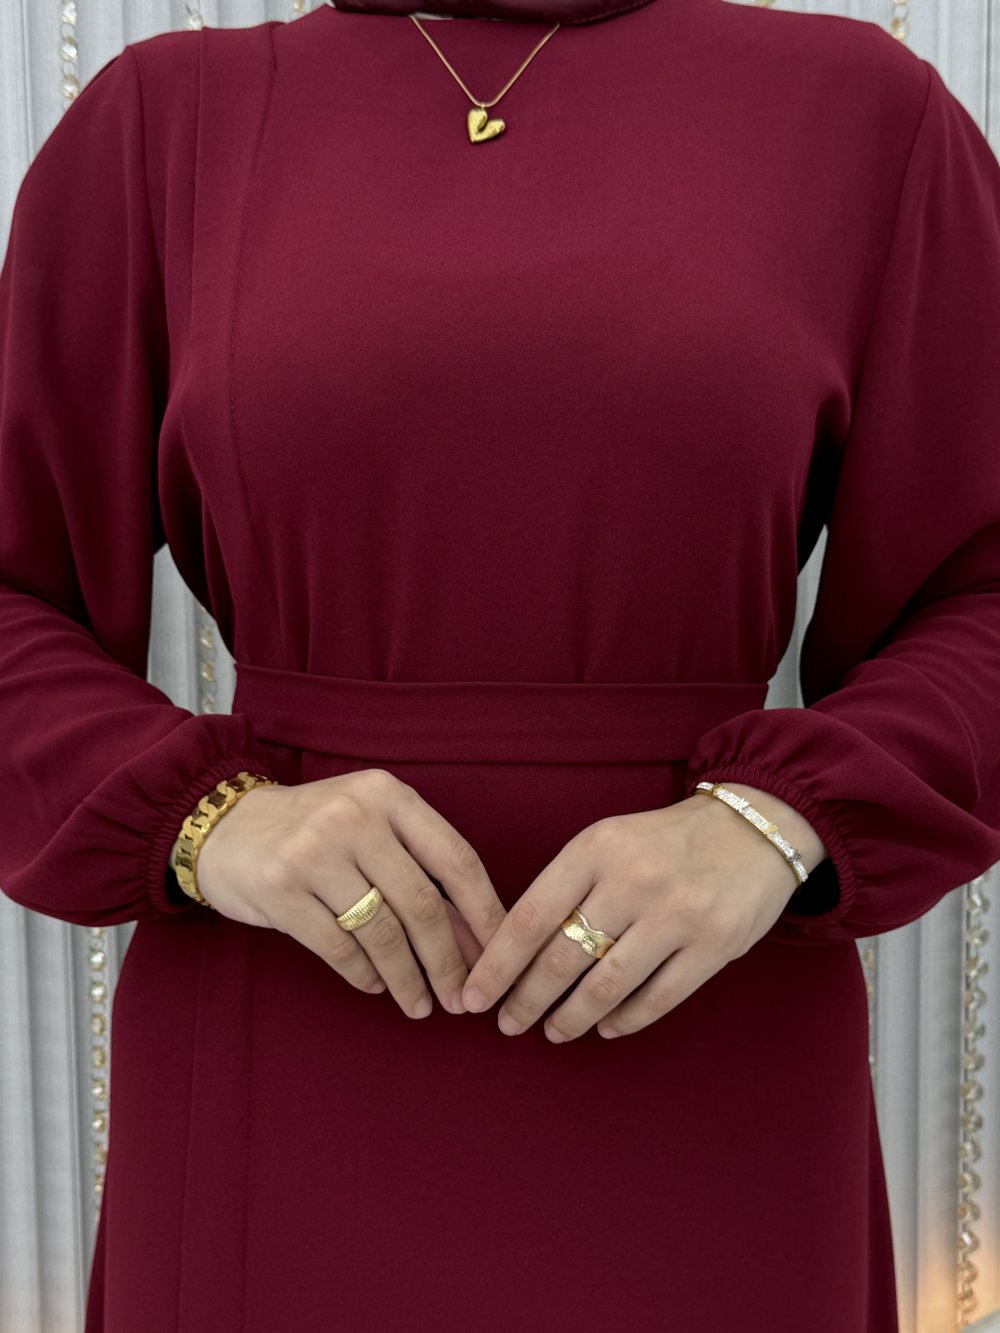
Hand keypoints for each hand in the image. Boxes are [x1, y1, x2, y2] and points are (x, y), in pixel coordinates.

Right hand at [192, 768, 505, 1018]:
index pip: (456, 859)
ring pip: (382, 933)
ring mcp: (314, 851)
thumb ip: (421, 875)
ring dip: (408, 980)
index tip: (500, 957)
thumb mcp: (372, 830)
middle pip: (422, 904)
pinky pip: (339, 948)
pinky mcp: (280, 889)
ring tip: (420, 1005)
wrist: (224, 826)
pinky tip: (377, 986)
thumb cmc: (316, 832)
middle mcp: (354, 816)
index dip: (485, 914)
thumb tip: (476, 942)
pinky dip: (365, 976)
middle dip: (448, 962)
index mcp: (388, 795)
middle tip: (461, 1000)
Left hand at [459, 789, 818, 1042]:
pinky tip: (605, 1028)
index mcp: (596, 849)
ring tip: (553, 1031)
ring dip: (571, 1018)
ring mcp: (676, 915)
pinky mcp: (714, 945)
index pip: (530, 917)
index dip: (497, 965)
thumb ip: (567, 887)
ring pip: (605, 986)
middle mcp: (633, 880)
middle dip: (526, 1000)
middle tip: (509, 1024)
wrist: (753, 828)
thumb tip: (512, 951)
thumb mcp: (609, 842)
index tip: (473, 997)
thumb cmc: (664, 842)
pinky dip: (623, 1020)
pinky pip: (656, 999)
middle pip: (561, 959)